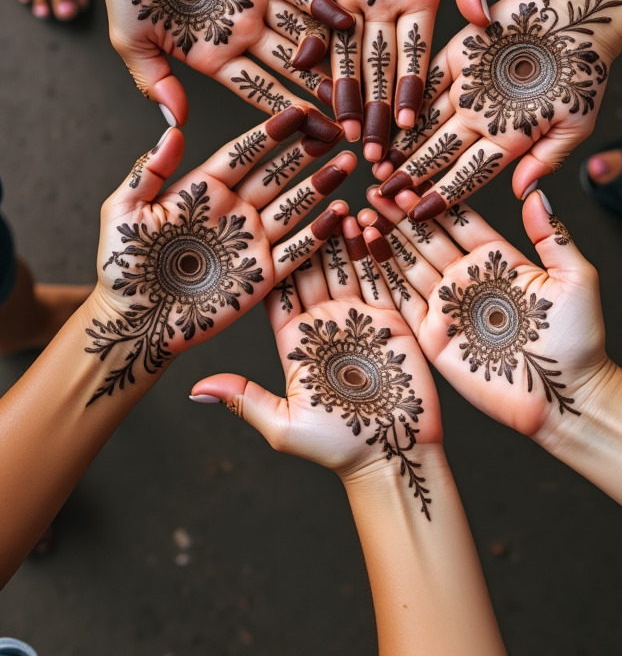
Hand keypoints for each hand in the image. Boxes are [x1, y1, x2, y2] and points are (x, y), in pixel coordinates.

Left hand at [86, 107, 355, 403]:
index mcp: (203, 189)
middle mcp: (234, 210)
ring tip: (347, 163)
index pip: (244, 152)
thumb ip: (149, 171)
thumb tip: (172, 131)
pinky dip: (320, 233)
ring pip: (294, 206)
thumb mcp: (125, 212)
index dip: (270, 131)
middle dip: (306, 151)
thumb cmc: (122, 268)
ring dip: (321, 185)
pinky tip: (341, 214)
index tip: (298, 110)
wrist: (134, 323)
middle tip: (334, 129)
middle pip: (277, 173)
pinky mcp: (262, 275)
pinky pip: (297, 250)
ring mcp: (251, 241)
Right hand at [93, 0, 354, 125]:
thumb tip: (176, 122)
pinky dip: (321, 3)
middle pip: (289, 68)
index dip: (285, 113)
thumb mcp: (132, 39)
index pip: (257, 90)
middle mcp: (241, 32)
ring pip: (301, 30)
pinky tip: (346, 22)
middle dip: (319, 92)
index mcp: (214, 56)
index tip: (313, 135)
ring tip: (357, 76)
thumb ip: (153, 79)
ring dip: (328, 53)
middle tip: (351, 116)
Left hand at [191, 217, 441, 516]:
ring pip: (347, 264)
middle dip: (309, 231)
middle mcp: (322, 322)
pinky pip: (381, 278)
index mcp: (293, 339)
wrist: (393, 457)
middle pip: (312, 265)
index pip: (277, 286)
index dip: (271, 253)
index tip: (260, 220)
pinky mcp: (389, 320)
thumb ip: (244, 398)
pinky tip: (374, 223)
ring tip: (343, 200)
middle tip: (305, 198)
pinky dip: (377, 251)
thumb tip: (195, 390)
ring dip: (344, 233)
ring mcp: (357, 318)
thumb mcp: (284, 424)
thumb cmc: (337, 448)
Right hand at [357, 186, 607, 438]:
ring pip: (407, 265)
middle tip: (373, 189)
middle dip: (399, 214)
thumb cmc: (579, 341)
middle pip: (426, 238)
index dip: (433, 199)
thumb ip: (552, 236)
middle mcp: (467, 280)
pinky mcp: (433, 337)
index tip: (409, 176)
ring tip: (360, 215)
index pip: (458, 221)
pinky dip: (382, 278)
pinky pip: (401, 302)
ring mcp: (448, 308)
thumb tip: (536, 191)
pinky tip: (364, 253)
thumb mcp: (574, 280)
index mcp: (497, 261)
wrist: (565, 397)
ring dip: (384, 241)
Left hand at [375, 0, 621, 215]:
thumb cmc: (586, 71)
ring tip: (377, 161)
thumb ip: (548, 156)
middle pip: (439, 152)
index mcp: (509, 139)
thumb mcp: (576, 122)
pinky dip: (405, 99)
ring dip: (401, 142)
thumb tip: (523, 191)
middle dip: (412, 173)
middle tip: (383, 192)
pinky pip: (424, 81)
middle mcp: (481, 118)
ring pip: (425, 121)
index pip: (470, 174)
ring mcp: (465, 89)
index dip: (445, 194)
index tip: (419, 213)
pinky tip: (384, 116)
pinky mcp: (454, 57)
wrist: (580, 16)